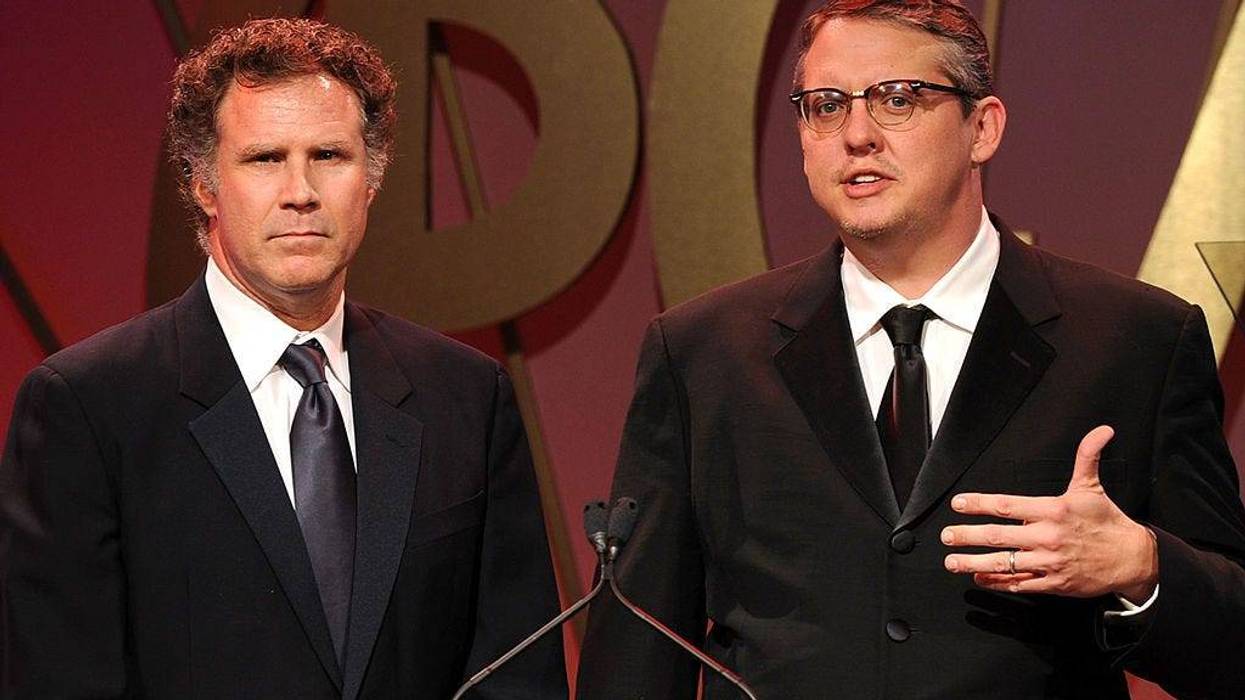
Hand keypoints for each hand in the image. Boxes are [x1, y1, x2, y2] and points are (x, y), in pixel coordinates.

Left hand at [940, 426, 1158, 602]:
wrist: (1133, 559)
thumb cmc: (1107, 521)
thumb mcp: (1093, 487)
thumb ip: (1087, 457)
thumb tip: (1102, 430)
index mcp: (1053, 511)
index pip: (1008, 506)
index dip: (980, 504)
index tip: (958, 504)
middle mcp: (1048, 537)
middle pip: (999, 536)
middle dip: (968, 536)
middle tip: (946, 536)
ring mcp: (1050, 562)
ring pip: (1005, 563)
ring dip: (974, 563)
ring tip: (952, 562)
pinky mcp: (1055, 583)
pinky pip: (1021, 583)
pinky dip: (998, 581)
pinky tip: (980, 577)